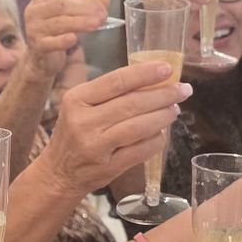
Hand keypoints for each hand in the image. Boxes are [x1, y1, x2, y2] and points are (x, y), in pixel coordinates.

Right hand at [22, 0, 107, 80]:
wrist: (41, 58)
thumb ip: (88, 6)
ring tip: (97, 24)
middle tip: (102, 15)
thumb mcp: (72, 17)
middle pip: (62, 6)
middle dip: (85, 9)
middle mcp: (34, 11)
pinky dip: (62, 40)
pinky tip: (74, 39)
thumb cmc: (56, 34)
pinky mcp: (37, 46)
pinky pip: (51, 42)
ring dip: (80, 23)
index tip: (102, 6)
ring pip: (59, 22)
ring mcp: (34, 29)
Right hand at [41, 59, 185, 194]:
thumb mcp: (80, 107)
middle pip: (132, 104)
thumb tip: (152, 80)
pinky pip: (141, 150)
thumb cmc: (73, 133)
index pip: (117, 81)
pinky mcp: (108, 167)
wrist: (59, 173)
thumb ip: (109, 93)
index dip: (145, 74)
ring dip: (163, 116)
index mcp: (77, 99)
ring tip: (175, 109)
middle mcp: (84, 121)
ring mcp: (96, 146)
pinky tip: (163, 132)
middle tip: (183, 89)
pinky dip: (157, 140)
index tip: (167, 68)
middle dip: (163, 95)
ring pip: (139, 127)